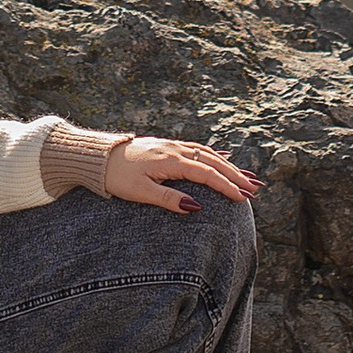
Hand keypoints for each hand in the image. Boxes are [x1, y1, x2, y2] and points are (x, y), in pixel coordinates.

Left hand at [101, 136, 257, 214]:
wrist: (97, 157)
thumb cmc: (116, 177)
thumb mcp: (141, 192)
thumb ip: (169, 199)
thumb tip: (197, 207)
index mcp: (171, 160)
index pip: (207, 174)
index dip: (227, 186)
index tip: (244, 199)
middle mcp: (175, 149)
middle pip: (213, 162)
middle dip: (236, 176)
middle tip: (255, 190)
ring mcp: (172, 145)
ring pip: (208, 153)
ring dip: (229, 165)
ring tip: (246, 177)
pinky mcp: (166, 146)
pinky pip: (198, 149)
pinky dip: (214, 156)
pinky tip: (222, 160)